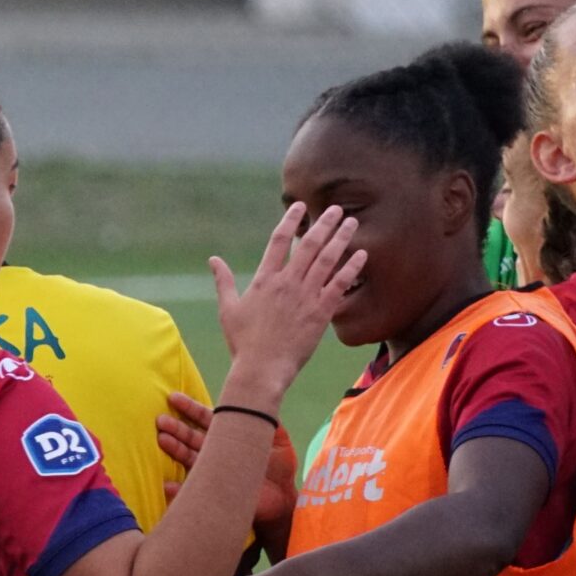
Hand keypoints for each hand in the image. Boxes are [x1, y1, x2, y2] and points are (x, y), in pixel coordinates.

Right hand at [160, 391, 298, 530]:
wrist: (283, 496)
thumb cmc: (279, 466)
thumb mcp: (276, 436)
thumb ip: (266, 419)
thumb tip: (259, 397)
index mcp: (229, 435)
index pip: (207, 419)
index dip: (191, 409)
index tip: (174, 398)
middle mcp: (217, 451)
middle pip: (193, 437)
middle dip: (177, 428)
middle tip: (161, 420)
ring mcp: (214, 470)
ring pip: (190, 458)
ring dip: (175, 449)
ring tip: (162, 440)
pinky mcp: (214, 490)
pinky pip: (194, 489)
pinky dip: (179, 490)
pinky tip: (167, 486)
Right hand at [214, 203, 364, 408]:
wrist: (261, 369)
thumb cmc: (242, 342)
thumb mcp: (228, 309)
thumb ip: (223, 281)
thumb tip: (213, 260)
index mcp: (264, 280)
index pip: (279, 240)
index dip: (290, 220)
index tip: (300, 207)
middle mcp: (287, 282)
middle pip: (309, 244)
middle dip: (324, 223)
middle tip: (336, 209)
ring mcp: (306, 296)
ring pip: (328, 259)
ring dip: (341, 238)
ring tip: (351, 223)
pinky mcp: (321, 312)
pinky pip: (341, 284)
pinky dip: (352, 267)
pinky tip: (362, 254)